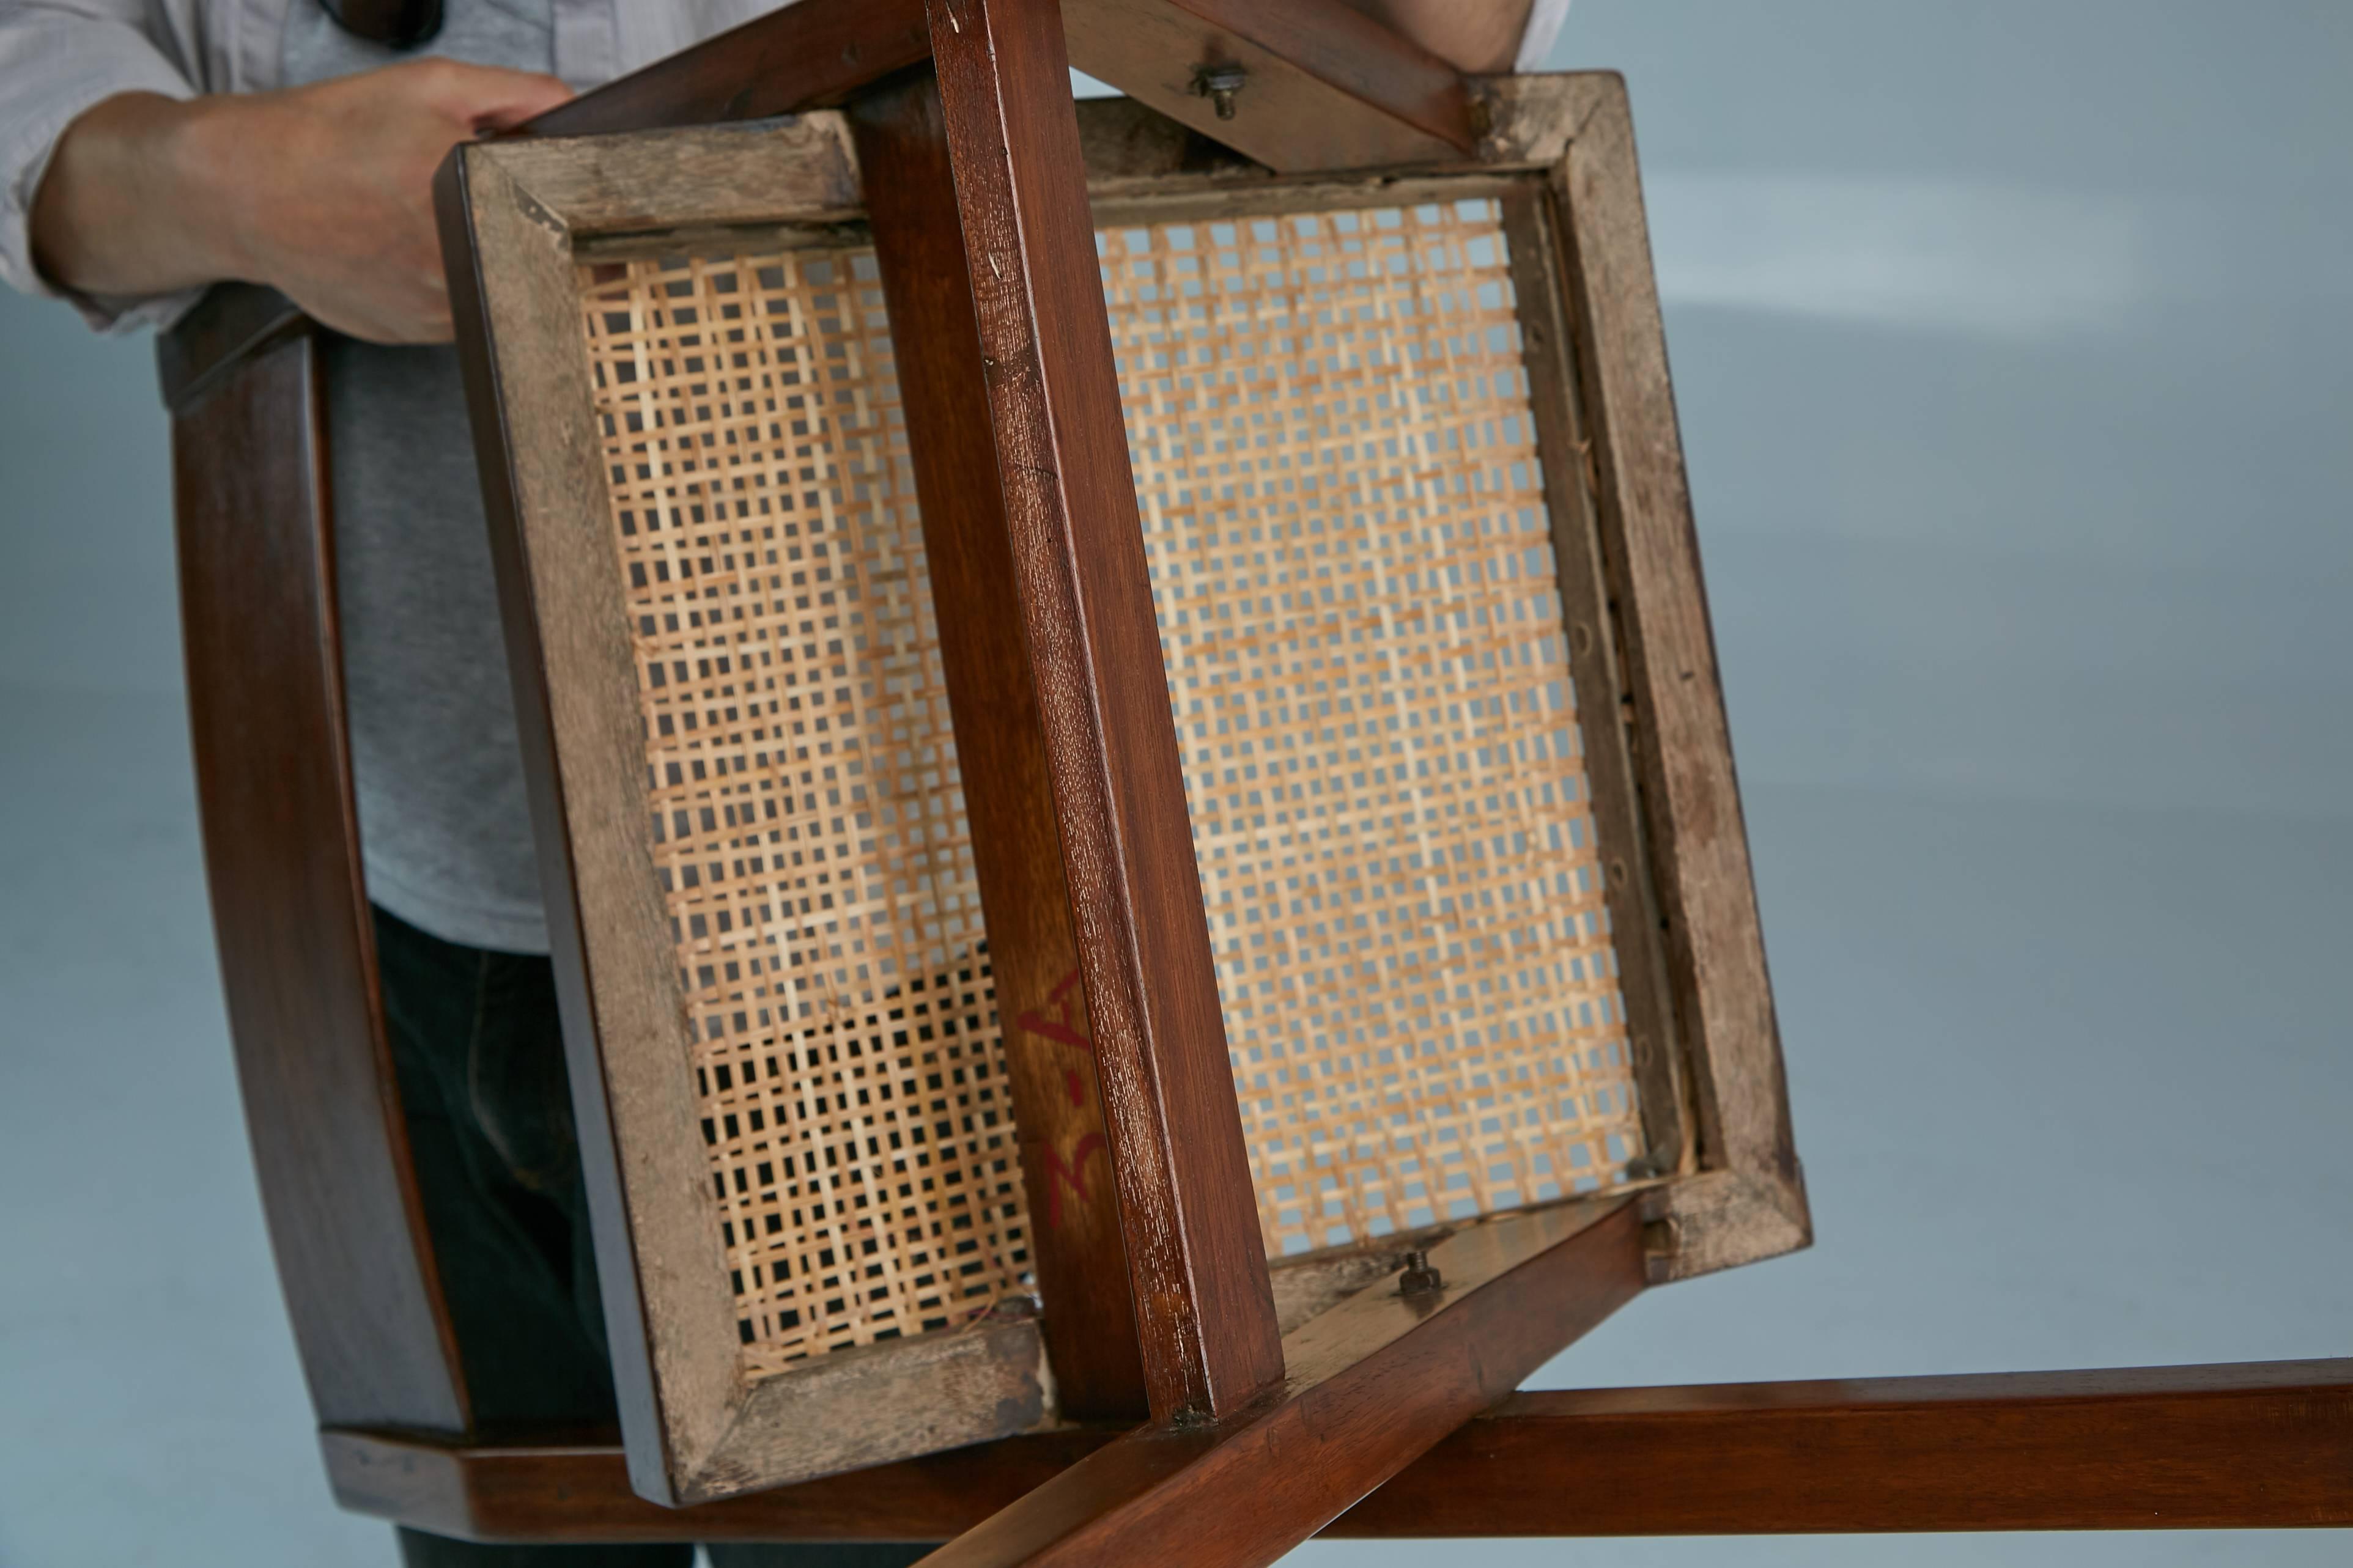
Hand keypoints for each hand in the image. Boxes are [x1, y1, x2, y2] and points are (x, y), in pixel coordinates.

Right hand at [33, 60, 571, 342]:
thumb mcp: (431, 86)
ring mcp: (437, 309)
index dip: (594, 228)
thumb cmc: (330, 131)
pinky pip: (465, 313)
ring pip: (505, 295)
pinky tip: (419, 252)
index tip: (606, 228)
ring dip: (501, 268)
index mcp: (470, 200)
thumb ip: (521, 96)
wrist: (242, 188)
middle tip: (522, 218)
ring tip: (445, 227)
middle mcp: (458, 265)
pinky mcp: (414, 334)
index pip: (572, 232)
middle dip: (547, 244)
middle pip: (546, 268)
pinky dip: (459, 285)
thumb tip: (582, 116)